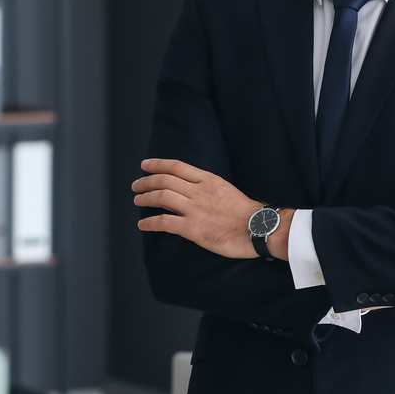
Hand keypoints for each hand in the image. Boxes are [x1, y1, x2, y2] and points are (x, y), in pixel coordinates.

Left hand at [133, 158, 265, 258]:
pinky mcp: (192, 228)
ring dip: (145, 198)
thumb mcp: (226, 189)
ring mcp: (194, 209)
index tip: (145, 165)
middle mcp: (199, 191)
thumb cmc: (247, 213)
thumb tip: (194, 188)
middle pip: (165, 180)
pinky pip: (164, 222)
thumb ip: (208, 187)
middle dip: (146, 181)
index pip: (177, 166)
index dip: (158, 164)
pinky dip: (150, 223)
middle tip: (136, 185)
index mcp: (208, 180)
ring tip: (137, 200)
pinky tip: (143, 225)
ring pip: (161, 197)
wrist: (258, 228)